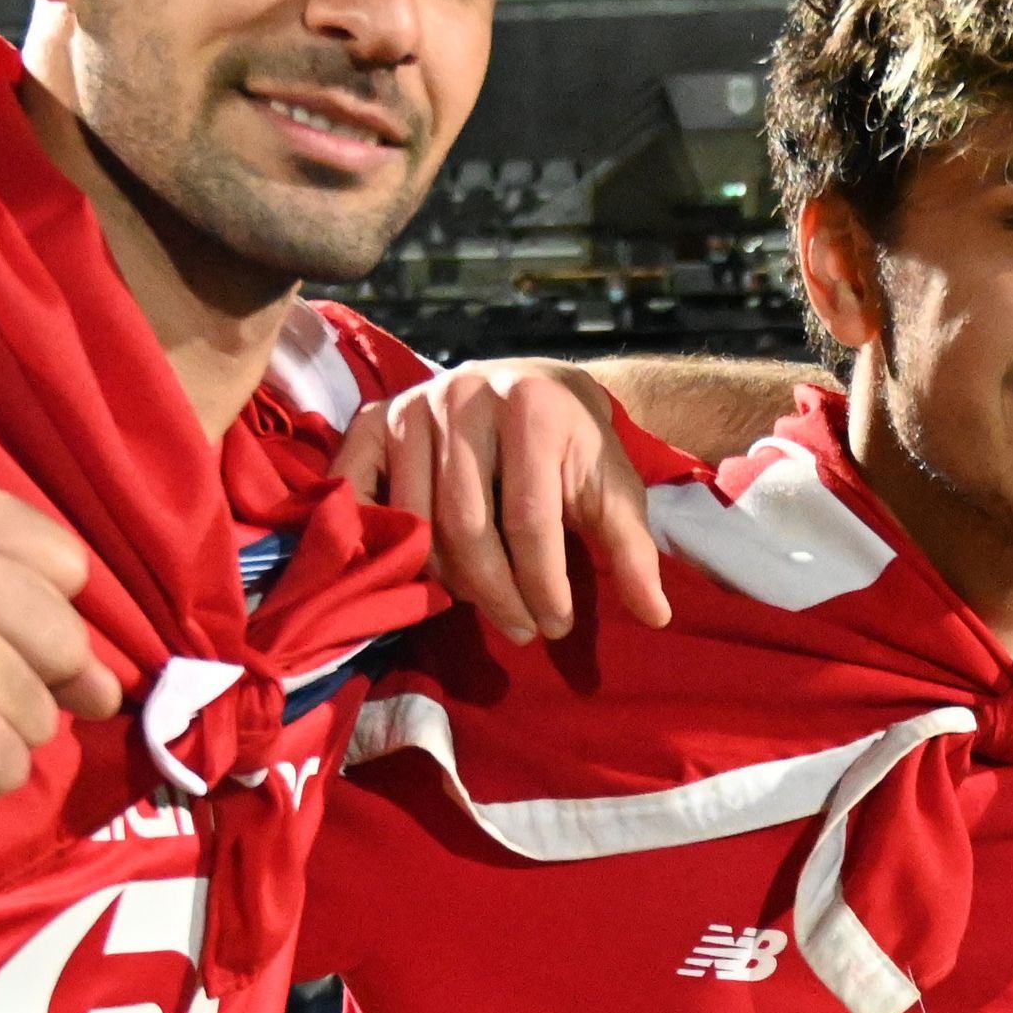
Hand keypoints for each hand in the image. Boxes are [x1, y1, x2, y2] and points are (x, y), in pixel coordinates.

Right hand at [337, 358, 673, 640]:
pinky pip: (358, 487)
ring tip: (479, 604)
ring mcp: (414, 406)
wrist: (537, 381)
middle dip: (496, 593)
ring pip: (416, 520)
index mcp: (533, 407)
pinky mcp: (375, 419)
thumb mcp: (614, 489)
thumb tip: (654, 616)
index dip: (542, 585)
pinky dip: (374, 535)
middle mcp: (466, 397)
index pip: (529, 520)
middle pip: (466, 526)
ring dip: (445, 578)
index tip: (556, 626)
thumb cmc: (578, 444)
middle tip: (521, 631)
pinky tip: (406, 571)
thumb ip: (632, 550)